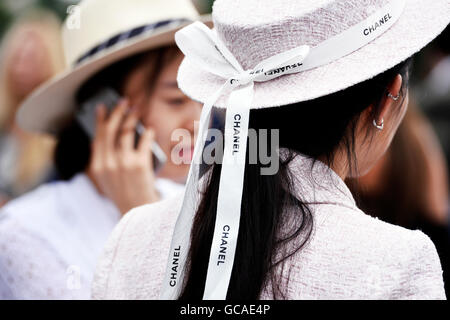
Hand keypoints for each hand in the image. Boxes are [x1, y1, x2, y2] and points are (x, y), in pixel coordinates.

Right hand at [87, 99, 159, 213]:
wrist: (138, 211)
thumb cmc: (125, 195)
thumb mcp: (107, 180)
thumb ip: (101, 161)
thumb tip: (96, 140)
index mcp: (98, 166)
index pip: (97, 136)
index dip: (100, 120)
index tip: (102, 107)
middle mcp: (108, 163)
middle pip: (111, 130)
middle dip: (117, 112)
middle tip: (124, 101)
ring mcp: (123, 163)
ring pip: (126, 132)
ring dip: (132, 117)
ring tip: (137, 110)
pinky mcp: (140, 164)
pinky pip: (144, 141)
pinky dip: (147, 132)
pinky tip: (150, 128)